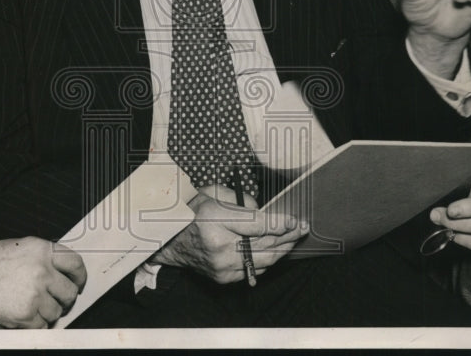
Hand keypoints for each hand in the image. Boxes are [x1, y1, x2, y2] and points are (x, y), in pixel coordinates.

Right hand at [0, 237, 86, 327]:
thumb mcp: (18, 248)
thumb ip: (42, 258)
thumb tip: (61, 273)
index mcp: (41, 249)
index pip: (75, 263)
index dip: (80, 276)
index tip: (78, 283)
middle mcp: (42, 270)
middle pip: (69, 292)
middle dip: (63, 299)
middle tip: (53, 300)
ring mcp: (34, 293)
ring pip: (56, 311)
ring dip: (46, 312)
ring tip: (27, 304)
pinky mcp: (24, 314)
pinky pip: (41, 325)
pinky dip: (33, 324)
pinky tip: (19, 314)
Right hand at [151, 186, 306, 283]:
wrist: (168, 239)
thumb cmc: (190, 212)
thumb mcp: (213, 193)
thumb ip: (241, 200)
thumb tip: (263, 210)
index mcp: (215, 221)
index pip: (258, 225)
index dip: (280, 223)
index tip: (295, 220)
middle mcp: (220, 247)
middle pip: (265, 244)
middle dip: (288, 236)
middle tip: (302, 228)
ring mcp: (222, 266)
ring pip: (263, 260)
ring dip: (282, 250)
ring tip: (294, 240)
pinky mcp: (223, 278)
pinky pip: (254, 269)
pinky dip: (267, 260)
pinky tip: (276, 251)